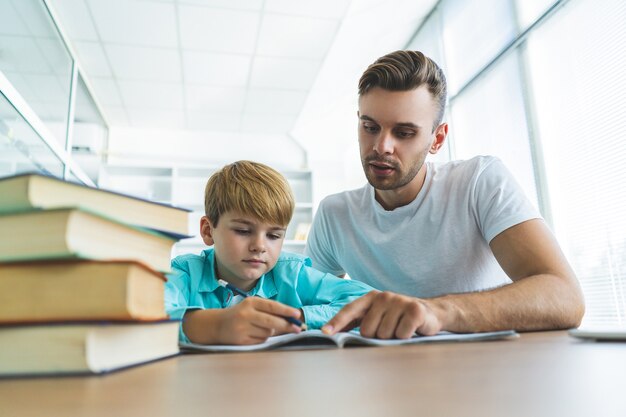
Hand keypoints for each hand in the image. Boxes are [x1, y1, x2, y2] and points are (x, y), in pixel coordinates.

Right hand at [216, 297, 302, 344]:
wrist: (218, 325)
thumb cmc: (241, 314)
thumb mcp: (253, 307)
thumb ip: (270, 311)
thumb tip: (292, 319)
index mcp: (251, 302)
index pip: (272, 306)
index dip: (286, 311)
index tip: (297, 314)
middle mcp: (245, 314)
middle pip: (271, 321)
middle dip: (286, 325)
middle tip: (297, 328)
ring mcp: (242, 328)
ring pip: (267, 333)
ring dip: (270, 332)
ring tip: (260, 328)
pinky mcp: (241, 340)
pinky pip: (261, 341)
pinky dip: (262, 339)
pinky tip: (253, 335)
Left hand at [322, 291, 442, 338]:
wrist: (430, 313)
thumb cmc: (398, 318)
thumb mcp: (378, 316)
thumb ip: (357, 322)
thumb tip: (331, 332)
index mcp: (371, 298)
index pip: (350, 311)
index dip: (337, 322)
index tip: (325, 333)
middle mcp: (383, 296)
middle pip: (367, 330)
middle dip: (376, 336)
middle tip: (389, 330)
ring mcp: (399, 301)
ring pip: (384, 334)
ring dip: (392, 338)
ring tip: (400, 330)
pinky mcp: (414, 310)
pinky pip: (401, 334)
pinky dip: (405, 337)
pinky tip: (411, 330)